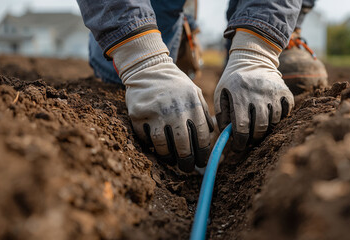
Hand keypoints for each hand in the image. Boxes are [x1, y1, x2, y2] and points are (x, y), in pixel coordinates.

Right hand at [111, 31, 213, 171]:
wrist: (149, 69)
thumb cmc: (176, 85)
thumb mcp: (195, 93)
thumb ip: (203, 113)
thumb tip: (211, 137)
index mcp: (192, 105)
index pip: (201, 137)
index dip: (203, 153)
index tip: (202, 162)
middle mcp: (175, 110)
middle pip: (183, 146)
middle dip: (187, 162)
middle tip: (187, 168)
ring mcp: (155, 113)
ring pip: (163, 146)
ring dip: (168, 157)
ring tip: (172, 160)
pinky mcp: (138, 115)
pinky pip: (145, 139)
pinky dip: (151, 146)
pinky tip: (156, 148)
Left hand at [214, 30, 293, 150]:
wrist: (253, 59)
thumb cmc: (234, 80)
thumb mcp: (221, 93)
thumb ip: (221, 115)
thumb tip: (226, 136)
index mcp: (239, 95)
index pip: (242, 126)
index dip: (240, 141)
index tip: (238, 147)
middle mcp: (258, 93)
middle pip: (260, 126)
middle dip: (254, 138)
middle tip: (249, 141)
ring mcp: (274, 92)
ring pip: (274, 121)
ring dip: (266, 130)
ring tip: (258, 129)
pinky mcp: (285, 91)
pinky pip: (286, 112)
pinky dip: (280, 118)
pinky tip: (271, 117)